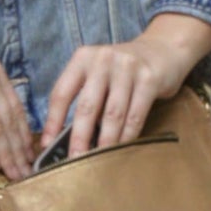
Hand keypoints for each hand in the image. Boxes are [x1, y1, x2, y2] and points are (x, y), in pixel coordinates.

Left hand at [40, 15, 210, 159]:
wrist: (163, 49)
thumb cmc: (123, 71)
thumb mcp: (98, 74)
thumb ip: (84, 97)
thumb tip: (65, 137)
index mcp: (83, 58)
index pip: (61, 93)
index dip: (53, 121)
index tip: (47, 145)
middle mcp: (103, 59)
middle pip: (86, 106)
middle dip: (79, 138)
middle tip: (74, 160)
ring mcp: (127, 67)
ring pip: (112, 114)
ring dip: (105, 141)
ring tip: (98, 160)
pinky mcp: (149, 79)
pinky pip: (135, 114)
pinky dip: (127, 135)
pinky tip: (121, 148)